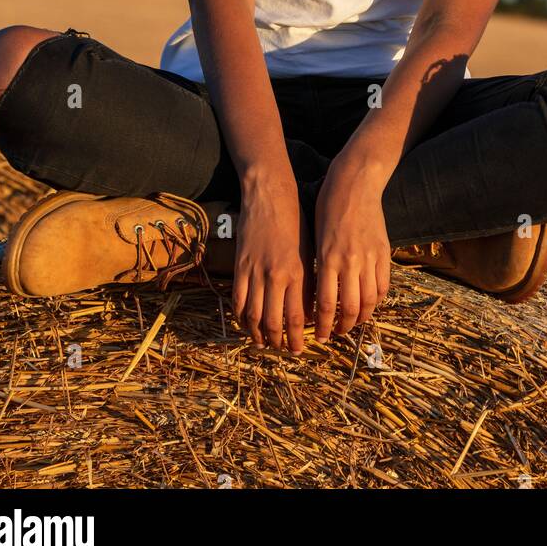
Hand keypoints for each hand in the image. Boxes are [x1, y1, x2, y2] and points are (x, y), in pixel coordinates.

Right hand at [231, 173, 314, 353]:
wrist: (270, 196)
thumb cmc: (296, 221)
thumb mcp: (309, 252)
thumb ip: (307, 283)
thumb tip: (308, 313)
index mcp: (296, 273)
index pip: (297, 318)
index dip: (297, 338)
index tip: (300, 348)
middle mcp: (274, 277)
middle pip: (272, 322)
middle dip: (278, 341)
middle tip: (283, 349)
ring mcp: (254, 272)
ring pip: (252, 316)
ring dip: (258, 334)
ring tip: (265, 343)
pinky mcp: (239, 266)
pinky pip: (237, 300)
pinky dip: (240, 317)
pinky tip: (246, 324)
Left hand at [313, 157, 391, 342]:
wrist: (355, 183)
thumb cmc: (328, 207)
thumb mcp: (317, 237)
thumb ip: (321, 267)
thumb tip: (319, 295)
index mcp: (328, 259)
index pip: (326, 305)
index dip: (323, 325)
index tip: (320, 335)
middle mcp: (350, 262)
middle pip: (350, 309)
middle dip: (342, 327)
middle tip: (336, 333)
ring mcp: (370, 257)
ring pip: (370, 301)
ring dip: (362, 318)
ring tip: (354, 323)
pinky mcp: (384, 252)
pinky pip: (383, 285)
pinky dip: (377, 300)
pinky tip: (369, 304)